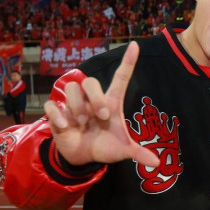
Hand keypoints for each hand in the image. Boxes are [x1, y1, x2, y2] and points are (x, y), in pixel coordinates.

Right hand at [43, 42, 159, 166]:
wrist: (83, 157)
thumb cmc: (105, 146)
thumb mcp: (122, 150)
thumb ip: (138, 154)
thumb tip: (157, 163)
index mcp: (111, 102)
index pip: (121, 77)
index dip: (128, 61)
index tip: (136, 45)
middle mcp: (92, 100)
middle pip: (90, 81)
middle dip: (95, 98)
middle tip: (101, 116)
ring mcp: (73, 105)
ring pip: (71, 88)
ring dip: (77, 107)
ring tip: (82, 124)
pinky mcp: (57, 114)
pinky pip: (53, 105)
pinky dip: (58, 116)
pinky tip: (66, 128)